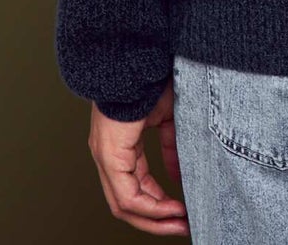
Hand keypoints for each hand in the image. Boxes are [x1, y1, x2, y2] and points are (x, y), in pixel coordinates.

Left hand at [88, 85, 189, 235]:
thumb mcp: (166, 119)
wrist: (137, 60)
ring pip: (124, 205)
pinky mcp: (109, 155)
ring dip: (154, 218)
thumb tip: (179, 176)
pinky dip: (150, 206)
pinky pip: (126, 195)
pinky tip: (171, 208)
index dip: (159, 203)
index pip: (135, 186)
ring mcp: (106, 157)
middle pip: (127, 204)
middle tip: (181, 226)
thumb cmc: (150, 80)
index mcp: (120, 146)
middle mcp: (108, 156)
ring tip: (179, 221)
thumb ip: (170, 148)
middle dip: (157, 220)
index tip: (181, 211)